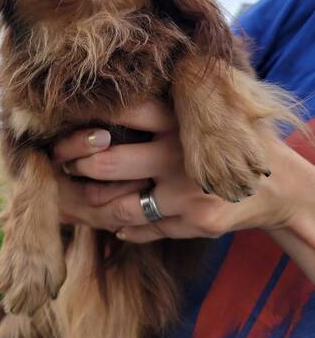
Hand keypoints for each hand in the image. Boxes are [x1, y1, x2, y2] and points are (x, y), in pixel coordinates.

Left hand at [52, 101, 314, 245]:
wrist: (279, 184)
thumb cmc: (230, 142)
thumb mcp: (204, 115)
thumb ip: (162, 108)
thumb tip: (102, 114)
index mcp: (179, 119)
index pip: (121, 113)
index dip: (84, 119)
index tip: (59, 122)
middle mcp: (180, 153)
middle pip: (107, 160)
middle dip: (73, 163)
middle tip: (58, 161)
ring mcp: (188, 192)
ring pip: (118, 204)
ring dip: (88, 204)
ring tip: (72, 197)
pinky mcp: (196, 222)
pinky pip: (143, 229)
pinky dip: (122, 228)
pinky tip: (112, 223)